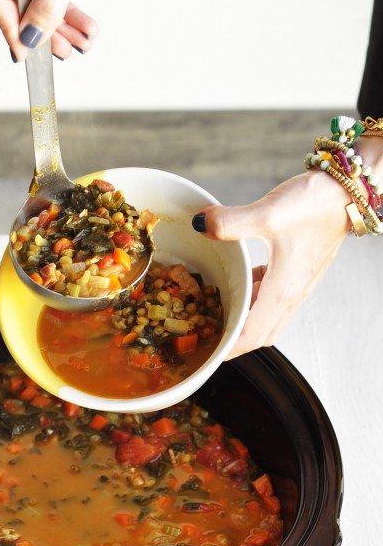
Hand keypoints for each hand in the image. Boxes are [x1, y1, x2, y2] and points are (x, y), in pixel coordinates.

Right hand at [0, 0, 133, 60]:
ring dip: (55, 27)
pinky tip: (79, 28)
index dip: (9, 25)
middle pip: (12, 2)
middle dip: (41, 30)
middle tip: (66, 49)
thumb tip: (30, 37)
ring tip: (80, 40)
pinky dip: (59, 14)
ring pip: (28, 4)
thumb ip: (50, 3)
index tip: (27, 49)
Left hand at [193, 167, 358, 357]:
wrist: (346, 192)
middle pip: (260, 334)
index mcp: (282, 291)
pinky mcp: (299, 271)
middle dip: (234, 340)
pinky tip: (244, 278)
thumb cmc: (315, 205)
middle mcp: (292, 294)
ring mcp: (298, 284)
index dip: (228, 350)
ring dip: (246, 318)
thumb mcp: (266, 213)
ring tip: (219, 310)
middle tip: (207, 333)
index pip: (251, 337)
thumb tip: (200, 226)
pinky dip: (256, 298)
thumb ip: (229, 223)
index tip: (206, 353)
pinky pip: (274, 297)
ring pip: (268, 316)